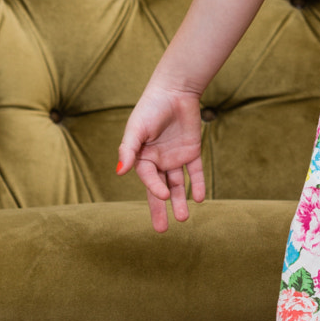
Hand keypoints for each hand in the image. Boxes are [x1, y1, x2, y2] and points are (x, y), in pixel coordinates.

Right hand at [117, 85, 205, 233]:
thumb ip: (128, 150)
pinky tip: (200, 198)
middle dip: (161, 209)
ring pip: (179, 184)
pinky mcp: (192, 152)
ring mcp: (175, 157)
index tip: (164, 196)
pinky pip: (195, 172)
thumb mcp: (137, 129)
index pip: (148, 179)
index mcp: (142, 157)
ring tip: (183, 218)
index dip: (155, 189)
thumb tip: (119, 172)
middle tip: (163, 230)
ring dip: (181, 200)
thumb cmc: (150, 108)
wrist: (175, 90)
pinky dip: (198, 184)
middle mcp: (158, 161)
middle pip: (160, 189)